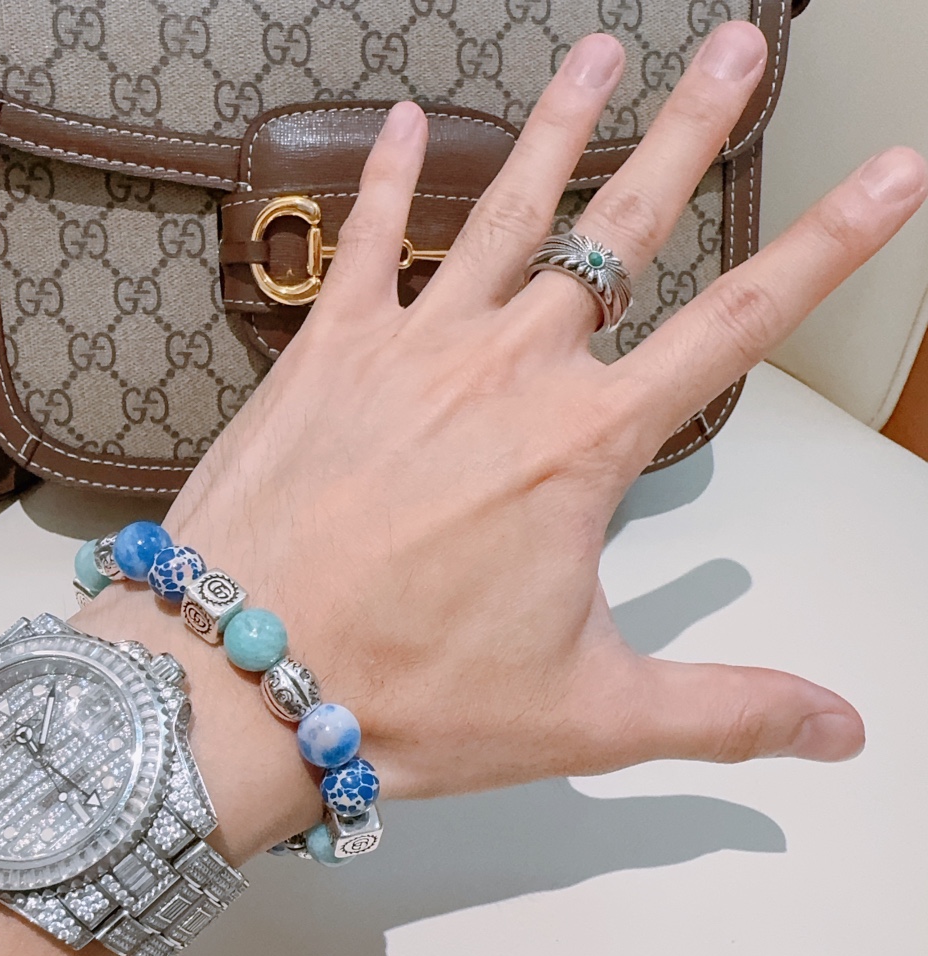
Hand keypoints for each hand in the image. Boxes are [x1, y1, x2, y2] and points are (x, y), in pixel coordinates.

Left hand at [79, 22, 925, 848]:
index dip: (828, 245)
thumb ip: (726, 709)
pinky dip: (381, 177)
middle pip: (623, 228)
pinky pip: (362, 241)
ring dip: (557, 125)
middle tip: (734, 50)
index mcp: (582, 446)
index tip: (887, 175)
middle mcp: (508, 371)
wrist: (246, 682)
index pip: (739, 324)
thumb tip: (839, 731)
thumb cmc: (411, 698)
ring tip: (599, 50)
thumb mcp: (589, 715)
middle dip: (689, 131)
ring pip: (503, 210)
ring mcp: (411, 348)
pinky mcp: (324, 352)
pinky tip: (400, 119)